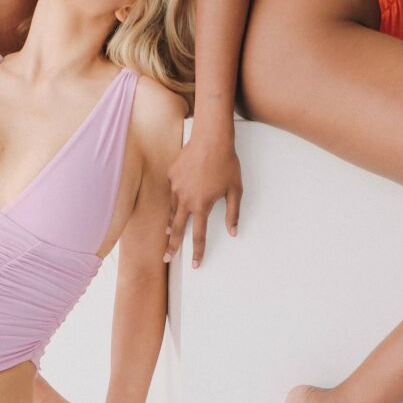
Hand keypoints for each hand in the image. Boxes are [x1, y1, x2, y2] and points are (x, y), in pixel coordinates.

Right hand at [165, 130, 242, 267]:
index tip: (195, 264)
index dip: (197, 252)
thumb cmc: (226, 163)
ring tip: (170, 232)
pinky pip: (172, 191)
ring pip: (172, 209)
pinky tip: (179, 197)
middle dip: (172, 246)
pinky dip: (175, 198)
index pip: (199, 236)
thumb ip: (233, 213)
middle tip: (166, 258)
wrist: (211, 139)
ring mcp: (175, 186)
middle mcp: (185, 199)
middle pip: (177, 229)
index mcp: (202, 205)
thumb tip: (233, 231)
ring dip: (172, 222)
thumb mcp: (235, 190)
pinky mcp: (171, 175)